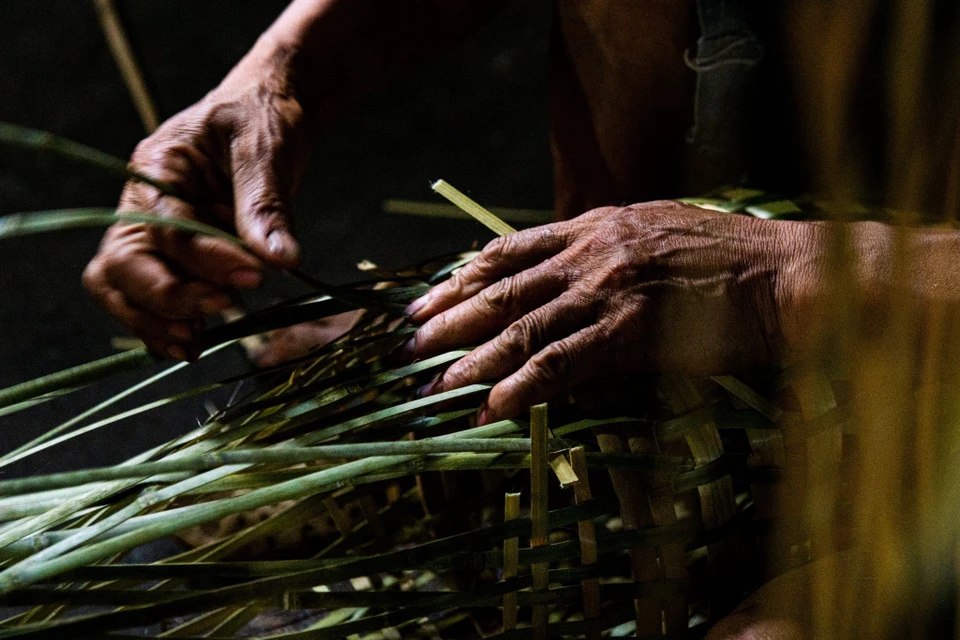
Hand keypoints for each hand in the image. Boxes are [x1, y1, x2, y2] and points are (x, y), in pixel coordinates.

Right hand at [83, 45, 311, 360]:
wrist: (267, 114)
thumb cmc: (262, 119)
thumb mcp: (266, 150)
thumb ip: (266, 205)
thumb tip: (281, 260)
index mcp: (156, 169)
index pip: (165, 229)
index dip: (205, 260)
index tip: (254, 276)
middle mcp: (141, 205)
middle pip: (122, 266)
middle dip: (167, 298)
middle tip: (222, 310)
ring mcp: (151, 234)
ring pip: (122, 288)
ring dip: (156, 321)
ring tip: (197, 343)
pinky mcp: (173, 257)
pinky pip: (148, 298)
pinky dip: (165, 324)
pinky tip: (196, 342)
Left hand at [405, 201, 817, 421]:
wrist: (785, 276)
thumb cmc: (728, 262)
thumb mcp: (656, 235)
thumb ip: (604, 251)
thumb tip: (563, 279)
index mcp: (595, 224)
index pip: (508, 249)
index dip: (461, 275)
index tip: (428, 297)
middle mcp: (592, 250)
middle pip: (502, 288)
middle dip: (450, 318)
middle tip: (411, 343)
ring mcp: (609, 289)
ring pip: (522, 328)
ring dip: (474, 360)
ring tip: (437, 386)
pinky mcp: (630, 331)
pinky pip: (561, 363)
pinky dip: (523, 388)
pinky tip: (494, 408)